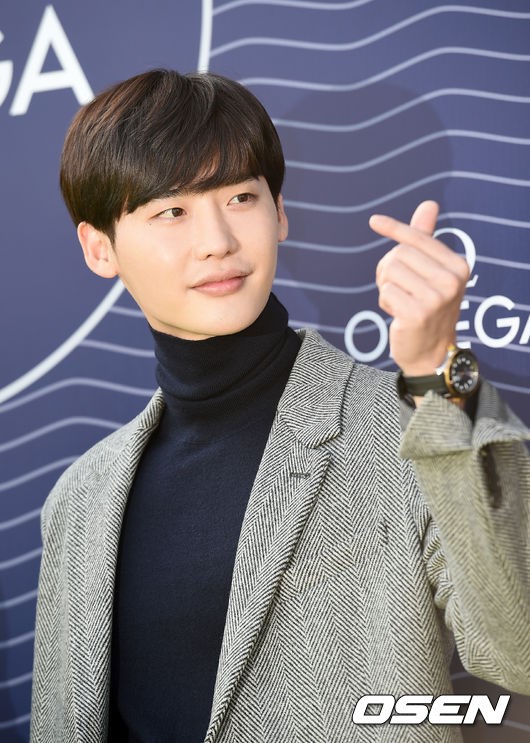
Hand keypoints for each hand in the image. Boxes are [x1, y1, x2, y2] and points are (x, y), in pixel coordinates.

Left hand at [369, 201, 468, 376]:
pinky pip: (385, 292)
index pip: (418, 239)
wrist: (431, 353)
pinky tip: (398, 315)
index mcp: (458, 266)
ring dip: (386, 287)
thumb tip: (429, 204)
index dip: (395, 229)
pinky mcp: (417, 314)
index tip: (374, 221)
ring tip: (400, 301)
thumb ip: (426, 239)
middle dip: (389, 270)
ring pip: (389, 272)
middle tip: (399, 289)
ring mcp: (436, 299)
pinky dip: (385, 302)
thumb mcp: (431, 272)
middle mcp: (451, 281)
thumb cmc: (428, 308)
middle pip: (399, 254)